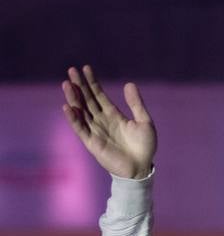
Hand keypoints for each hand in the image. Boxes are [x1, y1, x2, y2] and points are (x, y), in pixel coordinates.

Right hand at [61, 64, 156, 179]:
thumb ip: (136, 104)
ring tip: (67, 84)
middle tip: (72, 70)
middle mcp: (101, 121)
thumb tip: (129, 83)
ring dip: (73, 98)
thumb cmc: (145, 147)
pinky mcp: (92, 143)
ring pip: (81, 111)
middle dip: (79, 86)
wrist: (142, 168)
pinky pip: (80, 129)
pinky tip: (68, 107)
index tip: (86, 68)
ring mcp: (96, 131)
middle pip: (87, 100)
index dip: (92, 82)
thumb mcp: (144, 121)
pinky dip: (73, 119)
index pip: (98, 95)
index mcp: (113, 115)